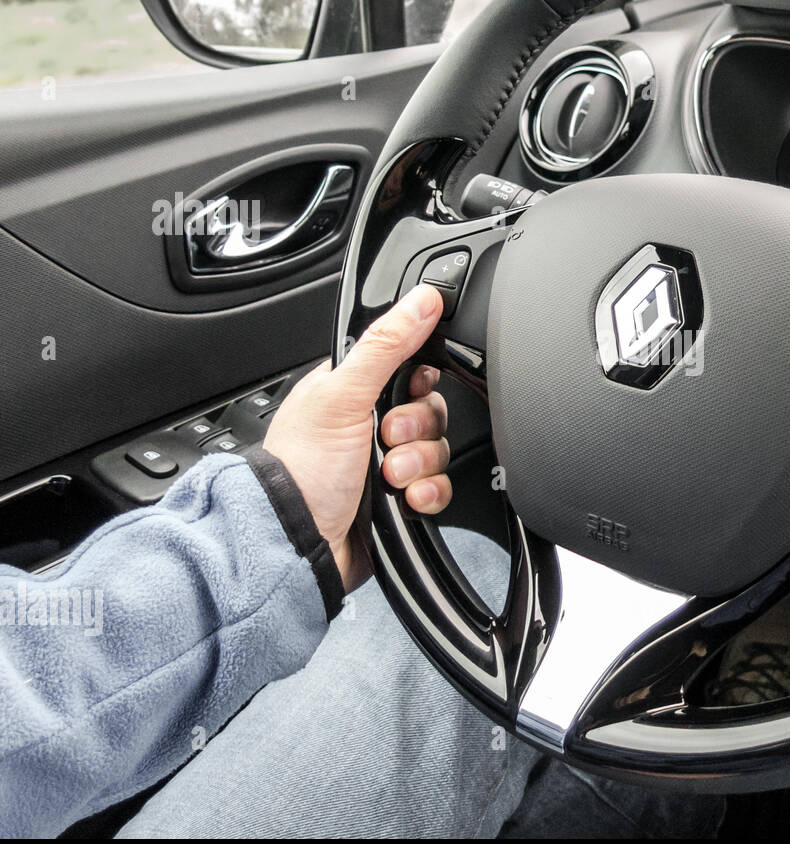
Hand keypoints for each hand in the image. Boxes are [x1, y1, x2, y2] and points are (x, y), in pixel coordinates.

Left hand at [263, 284, 450, 591]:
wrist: (297, 544)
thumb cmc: (301, 471)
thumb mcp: (343, 396)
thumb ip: (386, 345)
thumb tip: (422, 300)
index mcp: (350, 391)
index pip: (408, 369)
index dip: (419, 381)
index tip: (407, 392)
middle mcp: (367, 425)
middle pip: (429, 411)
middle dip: (416, 430)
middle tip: (387, 440)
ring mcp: (384, 463)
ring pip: (437, 449)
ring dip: (420, 464)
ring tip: (390, 476)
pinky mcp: (399, 498)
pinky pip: (438, 486)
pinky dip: (428, 492)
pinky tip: (407, 498)